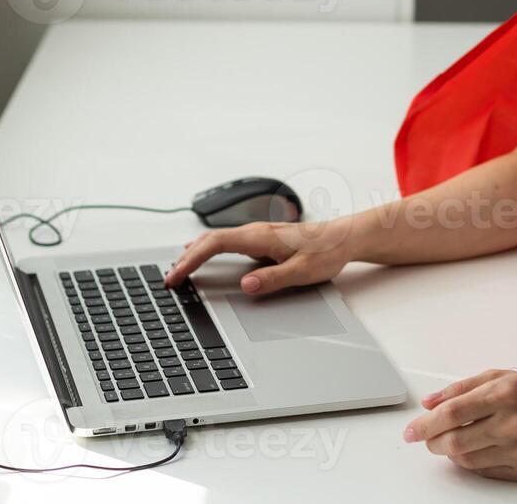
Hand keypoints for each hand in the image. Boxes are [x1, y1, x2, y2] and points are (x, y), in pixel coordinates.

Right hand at [163, 218, 353, 294]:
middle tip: (169, 278)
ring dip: (196, 252)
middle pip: (211, 239)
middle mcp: (256, 231)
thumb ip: (273, 278)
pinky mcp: (263, 239)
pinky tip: (204, 255)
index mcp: (261, 236)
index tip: (177, 274)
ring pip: (218, 238)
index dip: (192, 259)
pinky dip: (208, 249)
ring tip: (179, 268)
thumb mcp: (303, 271)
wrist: (347, 236)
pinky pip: (227, 241)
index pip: (215, 243)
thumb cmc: (328, 250)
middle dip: (187, 258)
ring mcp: (259, 233)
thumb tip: (245, 285)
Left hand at [403, 368, 516, 480]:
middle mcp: (513, 424)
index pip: (452, 413)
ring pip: (467, 460)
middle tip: (426, 438)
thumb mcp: (498, 376)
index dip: (424, 425)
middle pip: (455, 441)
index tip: (410, 432)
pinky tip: (470, 451)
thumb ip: (460, 389)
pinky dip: (470, 463)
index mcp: (504, 394)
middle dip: (432, 442)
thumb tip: (428, 403)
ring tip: (448, 442)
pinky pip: (485, 472)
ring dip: (449, 453)